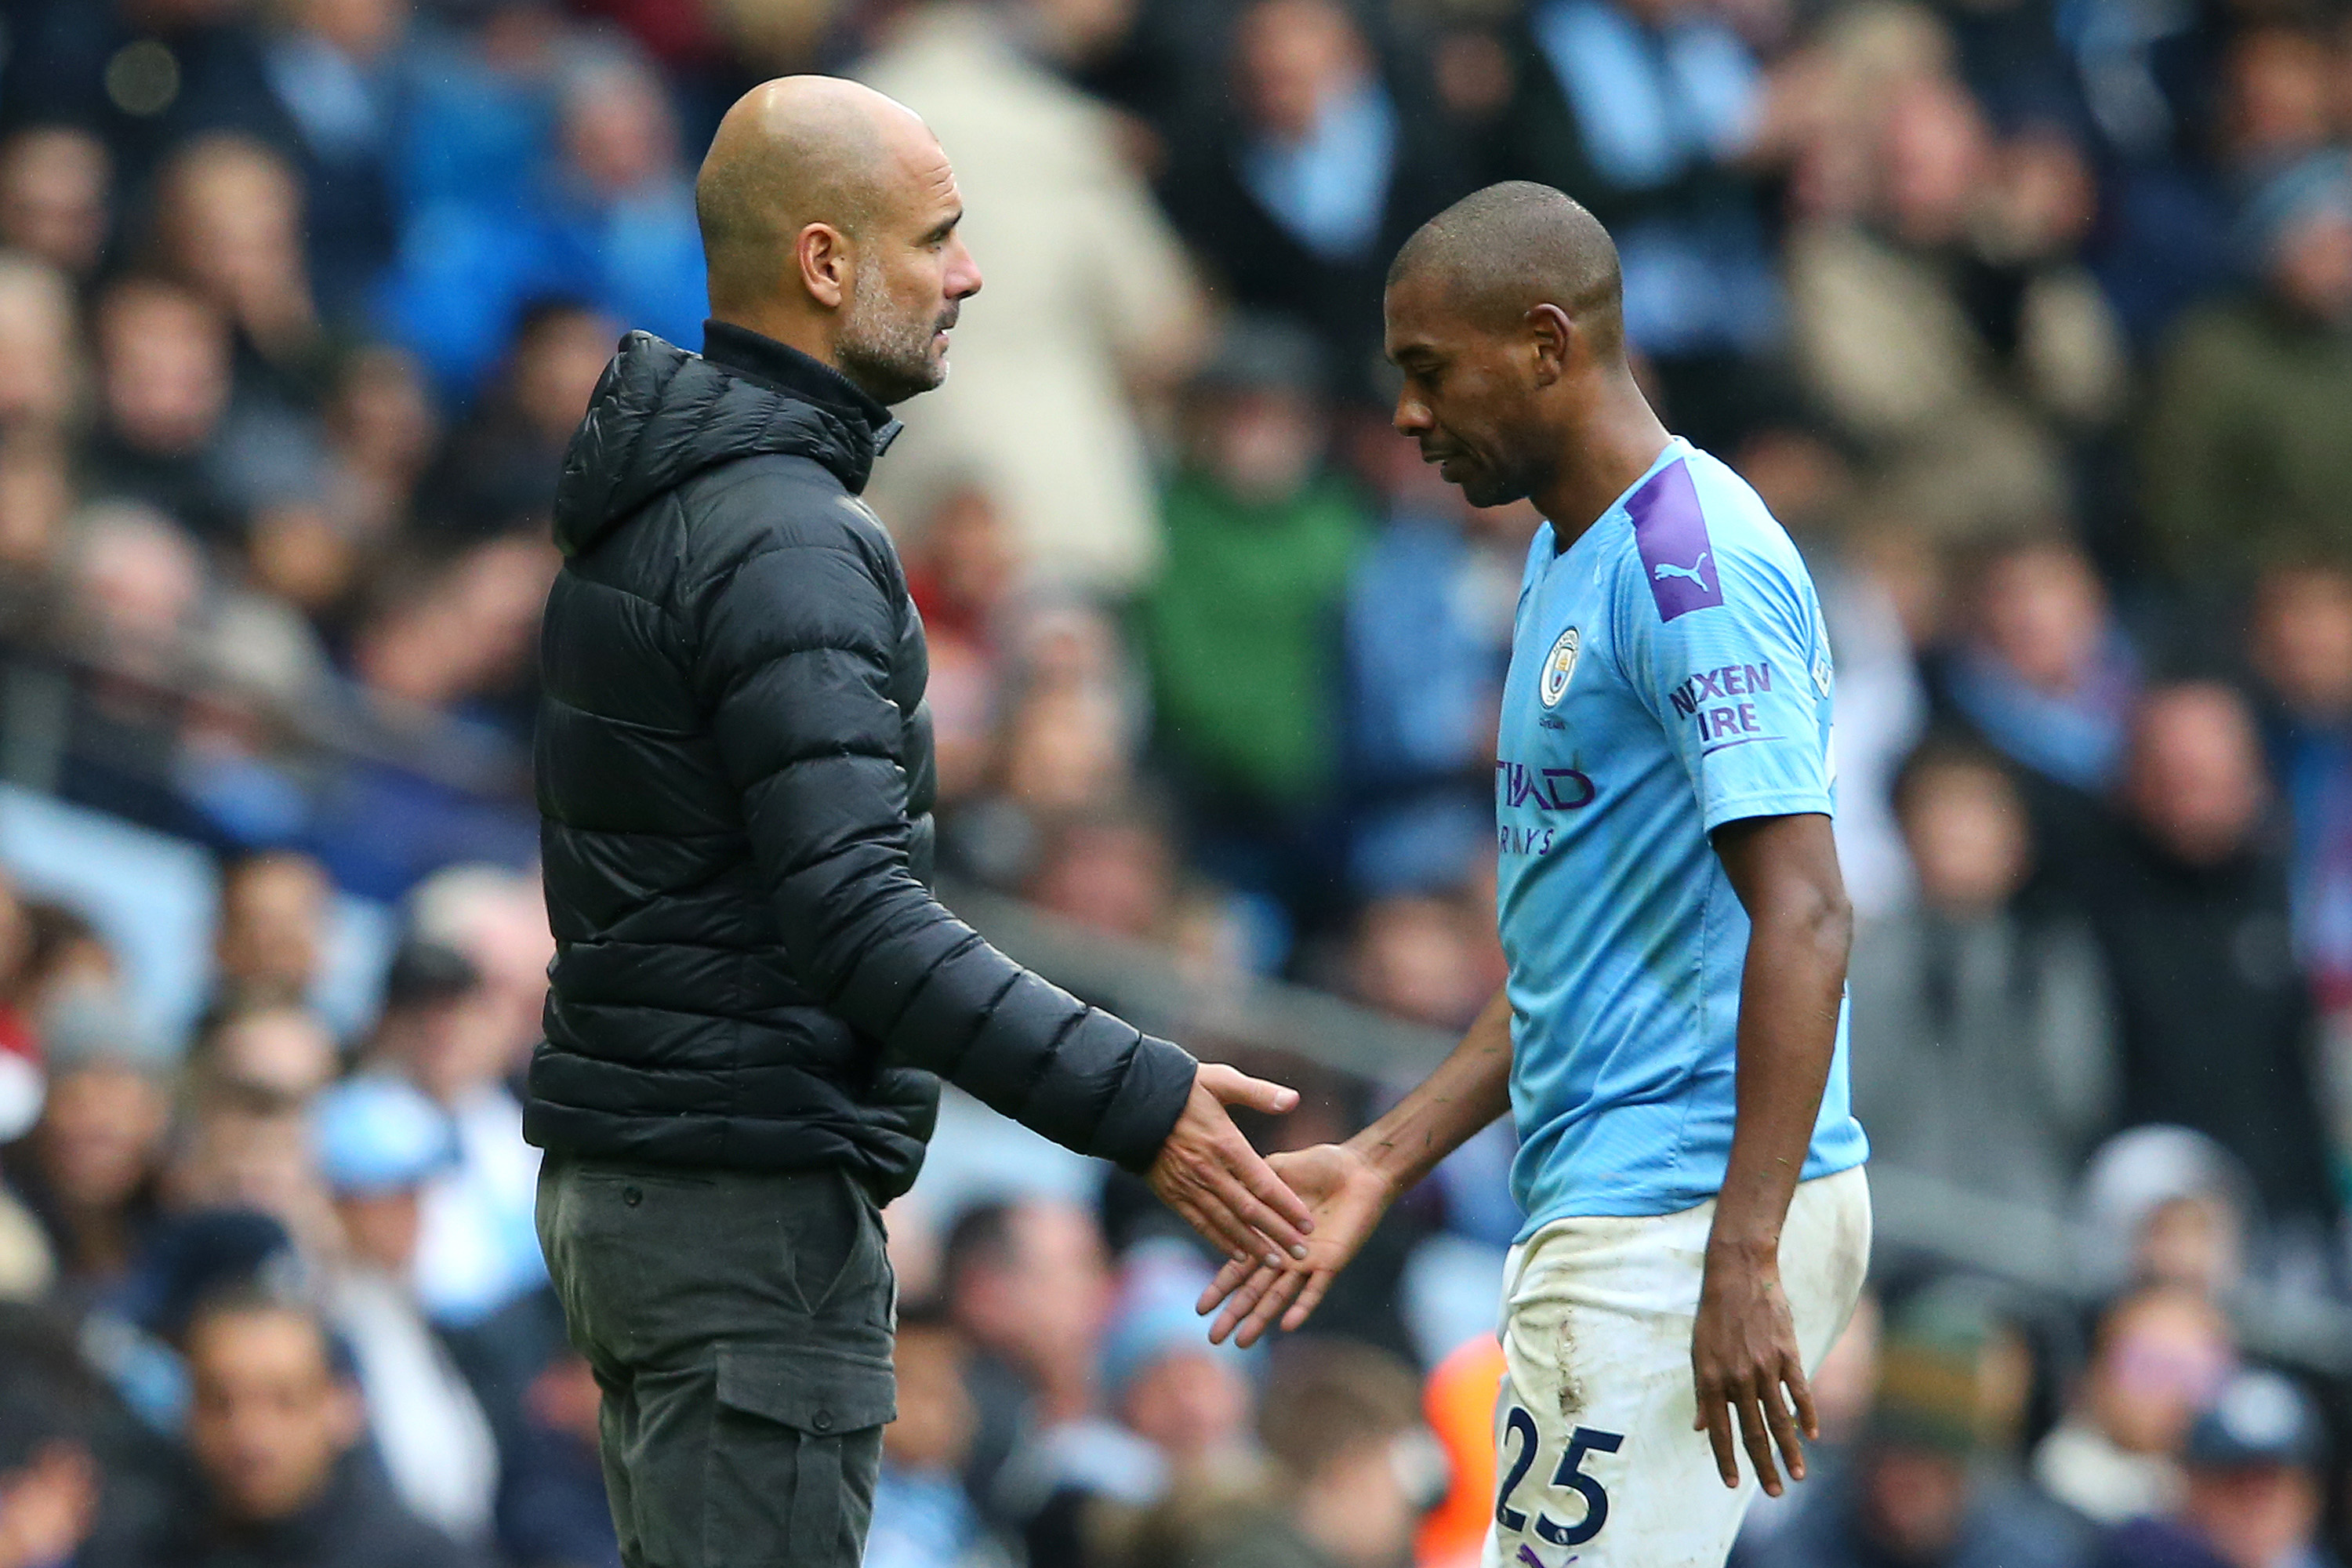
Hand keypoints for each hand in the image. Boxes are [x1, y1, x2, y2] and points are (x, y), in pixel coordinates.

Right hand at [1147, 1063, 1316, 1268]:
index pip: (1264, 1183)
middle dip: (1278, 1234)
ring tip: (1276, 1261)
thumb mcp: (1221, 1080)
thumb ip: (1259, 1093)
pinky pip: (1200, 1222)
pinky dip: (1220, 1240)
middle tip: (1302, 1254)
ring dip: (1253, 1245)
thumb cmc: (1181, 1087)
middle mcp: (1209, 1171)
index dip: (1288, 1207)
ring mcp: (1189, 1185)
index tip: (1308, 1225)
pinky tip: (1238, 1255)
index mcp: (1226, 1144)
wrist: (1131, 1101)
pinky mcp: (1172, 1193)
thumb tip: (1294, 1100)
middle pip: (1250, 1210)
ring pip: (1226, 1222)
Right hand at [1194, 1141, 1392, 1346]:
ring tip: (1241, 1343)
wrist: (1358, 1169)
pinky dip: (1301, 1307)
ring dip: (1260, 1319)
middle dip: (1233, 1314)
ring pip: (1278, 1297)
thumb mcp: (1276, 1171)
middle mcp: (1285, 1255)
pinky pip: (1315, 1290)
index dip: (1220, 1288)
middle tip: (1213, 1339)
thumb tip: (1224, 1190)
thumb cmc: (1319, 1166)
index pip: (1238, 1268)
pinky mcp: (1331, 1263)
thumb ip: (1252, 1185)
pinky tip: (1287, 1325)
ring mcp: (1307, 1263)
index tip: (1200, 1308)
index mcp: (1269, 1235)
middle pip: (1253, 1291)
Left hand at [1690, 1243, 1815, 1498]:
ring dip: (1789, 1451)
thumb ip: (1704, 1392)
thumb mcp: (1698, 1352)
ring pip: (1780, 1419)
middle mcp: (1737, 1377)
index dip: (1726, 1459)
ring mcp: (1764, 1367)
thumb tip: (1702, 1428)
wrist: (1737, 1274)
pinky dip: (1807, 1415)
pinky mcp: (1787, 1354)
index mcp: (1711, 1378)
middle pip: (1753, 1432)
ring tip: (1797, 1476)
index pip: (1720, 1430)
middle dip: (1763, 1467)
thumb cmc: (1714, 1315)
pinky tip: (1812, 1435)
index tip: (1734, 1484)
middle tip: (1775, 1494)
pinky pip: (1798, 1392)